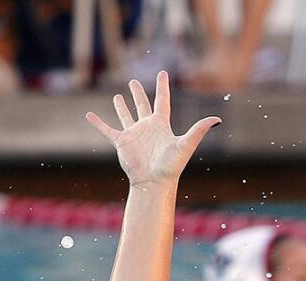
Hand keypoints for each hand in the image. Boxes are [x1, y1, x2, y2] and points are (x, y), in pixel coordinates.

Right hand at [85, 71, 221, 187]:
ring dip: (121, 106)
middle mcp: (148, 127)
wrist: (154, 182)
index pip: (162, 101)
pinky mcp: (122, 143)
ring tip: (117, 96)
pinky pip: (107, 130)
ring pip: (126, 116)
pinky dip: (98, 123)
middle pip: (143, 105)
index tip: (163, 73)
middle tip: (133, 81)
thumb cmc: (171, 166)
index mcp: (162, 125)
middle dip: (138, 93)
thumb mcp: (185, 145)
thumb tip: (217, 118)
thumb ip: (199, 130)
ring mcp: (134, 135)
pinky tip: (88, 115)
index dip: (162, 87)